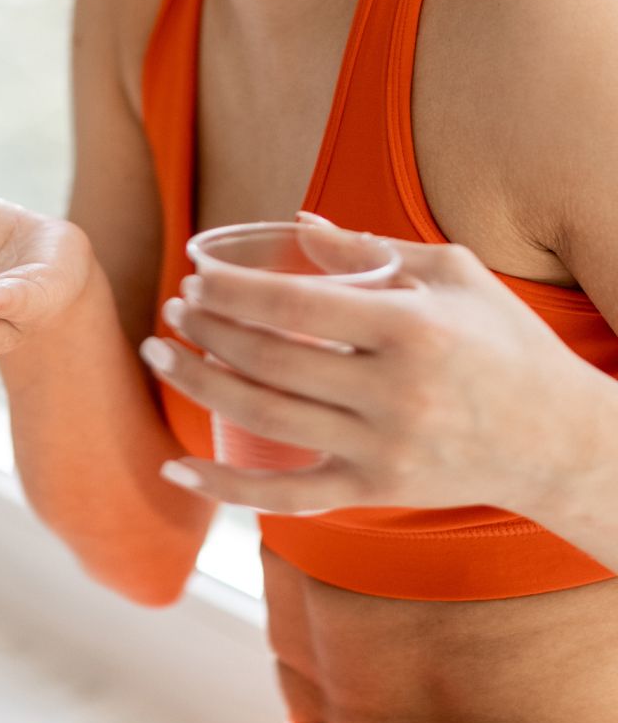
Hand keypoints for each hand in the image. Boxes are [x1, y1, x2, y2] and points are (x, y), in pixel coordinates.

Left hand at [141, 212, 594, 519]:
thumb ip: (371, 250)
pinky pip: (285, 496)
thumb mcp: (453, 274)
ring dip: (202, 384)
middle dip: (207, 331)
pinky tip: (175, 469)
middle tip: (172, 309)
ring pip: (266, 419)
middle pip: (269, 361)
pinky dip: (224, 490)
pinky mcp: (375, 493)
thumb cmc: (508, 341)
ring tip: (163, 354)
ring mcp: (382, 450)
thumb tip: (297, 226)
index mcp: (410, 328)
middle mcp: (393, 393)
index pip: (295, 306)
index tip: (196, 277)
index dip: (233, 292)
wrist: (560, 440)